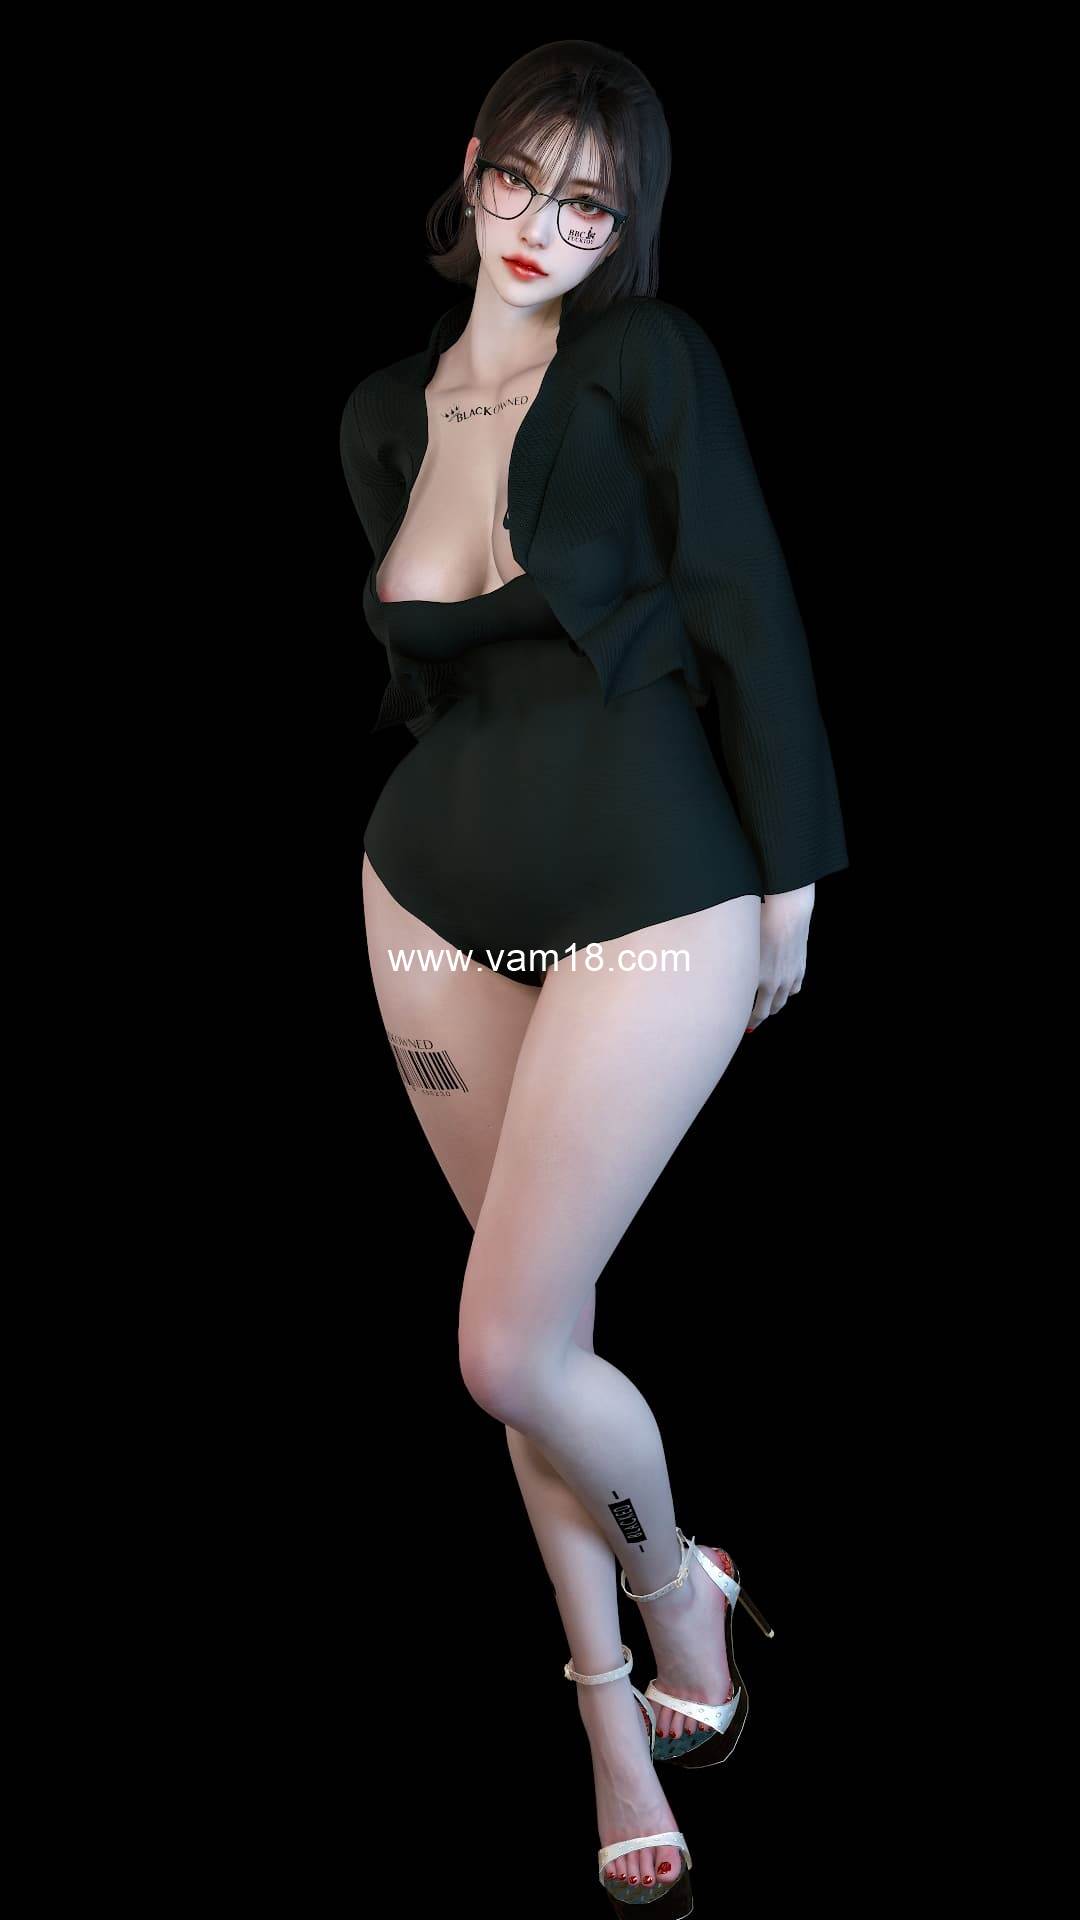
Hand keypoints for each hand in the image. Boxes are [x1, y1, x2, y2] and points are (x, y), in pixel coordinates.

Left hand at [746, 884, 814, 1030]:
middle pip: (767, 1010)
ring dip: (773, 1006)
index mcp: (757, 981)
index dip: (746, 1021)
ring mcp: (789, 977)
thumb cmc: (760, 924)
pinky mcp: (800, 968)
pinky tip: (783, 989)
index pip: (751, 1011)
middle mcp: (774, 984)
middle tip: (751, 1022)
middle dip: (758, 1017)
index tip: (739, 1026)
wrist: (787, 915)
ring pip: (782, 1001)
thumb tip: (720, 970)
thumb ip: (732, 965)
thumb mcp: (739, 946)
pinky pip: (795, 988)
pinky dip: (788, 992)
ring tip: (767, 1007)